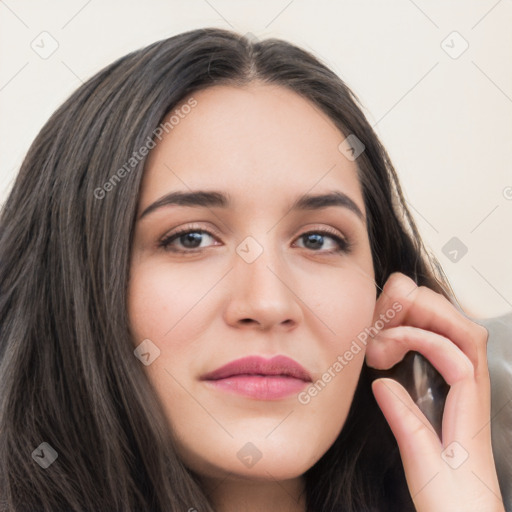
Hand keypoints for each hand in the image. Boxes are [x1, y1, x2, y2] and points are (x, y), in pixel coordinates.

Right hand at [366, 272, 504, 511]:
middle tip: (394, 304)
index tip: (387, 344)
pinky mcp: (456, 399)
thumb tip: (383, 384)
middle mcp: (473, 397)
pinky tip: (404, 339)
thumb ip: (406, 423)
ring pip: (460, 339)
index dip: (422, 340)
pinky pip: (449, 352)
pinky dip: (427, 335)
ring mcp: (467, 395)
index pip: (458, 356)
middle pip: (466, 335)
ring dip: (429, 319)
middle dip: (430, 311)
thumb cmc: (456, 506)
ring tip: (394, 314)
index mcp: (469, 413)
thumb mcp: (425, 468)